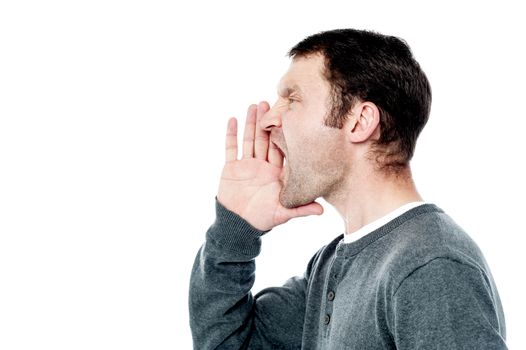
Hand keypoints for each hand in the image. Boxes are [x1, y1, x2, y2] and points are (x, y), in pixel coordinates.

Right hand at [216, 102, 323, 231]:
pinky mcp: (232, 168)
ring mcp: (247, 165)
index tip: (288, 117)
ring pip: (250, 139)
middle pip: (265, 139)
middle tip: (270, 102)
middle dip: (267, 122)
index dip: (284, 134)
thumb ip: (301, 209)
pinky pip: (231, 148)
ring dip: (251, 123)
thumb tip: (322, 210)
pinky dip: (231, 134)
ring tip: (254, 106)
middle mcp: (263, 165)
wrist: (238, 224)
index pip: (281, 149)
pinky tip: (233, 120)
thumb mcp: (283, 213)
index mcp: (277, 173)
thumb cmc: (262, 219)